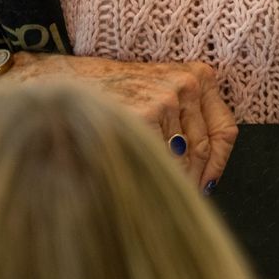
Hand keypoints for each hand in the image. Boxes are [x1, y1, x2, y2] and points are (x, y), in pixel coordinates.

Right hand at [13, 52, 236, 190]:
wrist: (54, 81)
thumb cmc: (103, 89)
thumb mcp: (154, 89)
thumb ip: (183, 118)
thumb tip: (204, 173)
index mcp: (196, 75)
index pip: (225, 130)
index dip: (218, 164)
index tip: (207, 184)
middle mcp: (185, 85)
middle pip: (203, 149)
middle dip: (192, 180)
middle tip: (178, 202)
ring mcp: (164, 101)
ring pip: (181, 159)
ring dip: (173, 185)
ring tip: (156, 201)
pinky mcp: (142, 117)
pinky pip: (157, 161)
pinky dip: (152, 181)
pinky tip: (140, 192)